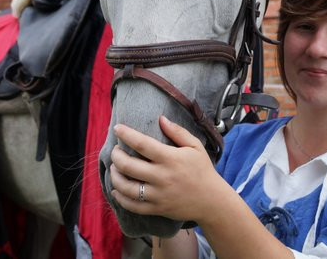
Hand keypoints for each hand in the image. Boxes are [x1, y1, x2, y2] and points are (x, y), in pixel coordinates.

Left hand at [110, 115, 229, 222]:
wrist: (212, 200)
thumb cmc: (202, 170)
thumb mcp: (195, 146)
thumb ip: (178, 131)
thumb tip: (161, 118)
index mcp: (170, 158)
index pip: (142, 144)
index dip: (126, 134)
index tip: (117, 128)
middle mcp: (162, 177)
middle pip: (128, 165)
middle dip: (116, 155)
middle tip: (115, 150)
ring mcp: (158, 195)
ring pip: (126, 187)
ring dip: (114, 176)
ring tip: (114, 168)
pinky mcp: (157, 209)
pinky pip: (132, 205)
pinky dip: (120, 198)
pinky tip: (116, 190)